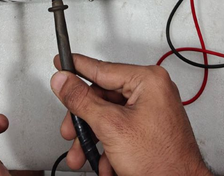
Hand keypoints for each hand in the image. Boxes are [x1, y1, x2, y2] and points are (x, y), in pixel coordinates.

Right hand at [51, 54, 211, 175]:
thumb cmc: (161, 161)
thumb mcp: (111, 126)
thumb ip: (82, 101)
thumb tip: (63, 80)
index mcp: (148, 80)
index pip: (103, 69)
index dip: (77, 67)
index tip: (61, 61)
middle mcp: (152, 90)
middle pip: (103, 96)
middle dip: (84, 120)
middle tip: (70, 130)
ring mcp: (152, 108)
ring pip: (109, 115)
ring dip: (94, 137)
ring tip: (83, 154)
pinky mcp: (151, 126)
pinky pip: (121, 127)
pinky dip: (109, 145)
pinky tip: (106, 162)